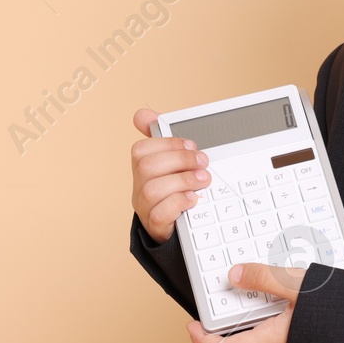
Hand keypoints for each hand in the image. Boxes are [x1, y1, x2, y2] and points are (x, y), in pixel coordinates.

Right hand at [130, 107, 209, 243]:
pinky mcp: (155, 227)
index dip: (168, 144)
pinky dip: (178, 202)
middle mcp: (140, 187)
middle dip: (179, 160)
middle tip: (203, 163)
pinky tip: (193, 199)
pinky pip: (159, 214)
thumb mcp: (172, 164)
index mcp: (143, 169)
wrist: (175, 228)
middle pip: (147, 167)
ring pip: (152, 190)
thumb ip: (164, 140)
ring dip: (182, 181)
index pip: (141, 149)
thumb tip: (142, 114)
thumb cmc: (174, 191)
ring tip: (203, 180)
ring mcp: (145, 208)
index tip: (192, 145)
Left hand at [184, 262, 307, 342]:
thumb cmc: (335, 312)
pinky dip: (279, 322)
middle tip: (245, 293)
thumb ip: (264, 278)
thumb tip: (236, 275)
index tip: (193, 328)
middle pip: (246, 338)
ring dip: (264, 317)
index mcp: (272, 342)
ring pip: (266, 336)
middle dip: (242, 316)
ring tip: (276, 293)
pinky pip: (282, 337)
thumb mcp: (298, 285)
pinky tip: (291, 305)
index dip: (203, 341)